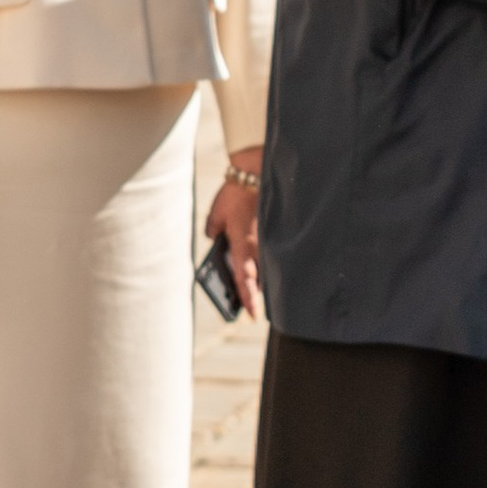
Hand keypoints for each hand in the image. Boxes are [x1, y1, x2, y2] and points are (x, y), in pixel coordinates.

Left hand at [205, 156, 261, 316]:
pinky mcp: (273, 231)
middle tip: (249, 309)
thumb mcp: (216, 213)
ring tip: (253, 288)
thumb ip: (213, 229)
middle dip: (253, 293)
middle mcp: (258, 246)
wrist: (257, 172)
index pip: (244, 278)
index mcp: (242, 244)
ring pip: (266, 267)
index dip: (247, 298)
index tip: (251, 315)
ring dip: (260, 278)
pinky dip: (265, 261)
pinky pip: (270, 253)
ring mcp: (268, 240)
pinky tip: (260, 263)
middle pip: (258, 278)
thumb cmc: (235, 194)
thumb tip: (214, 237)